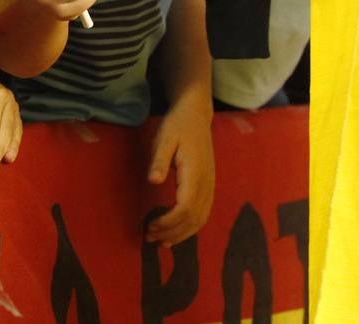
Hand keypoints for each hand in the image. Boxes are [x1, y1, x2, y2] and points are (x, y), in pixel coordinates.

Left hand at [145, 96, 214, 245]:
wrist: (196, 116)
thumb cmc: (177, 126)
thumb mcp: (164, 139)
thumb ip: (159, 160)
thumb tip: (153, 181)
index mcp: (195, 174)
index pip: (185, 208)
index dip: (168, 222)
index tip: (150, 227)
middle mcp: (206, 184)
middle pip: (194, 219)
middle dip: (172, 232)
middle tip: (149, 238)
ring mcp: (210, 186)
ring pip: (201, 219)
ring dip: (181, 234)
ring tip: (160, 241)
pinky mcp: (208, 186)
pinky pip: (203, 213)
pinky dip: (190, 227)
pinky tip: (176, 231)